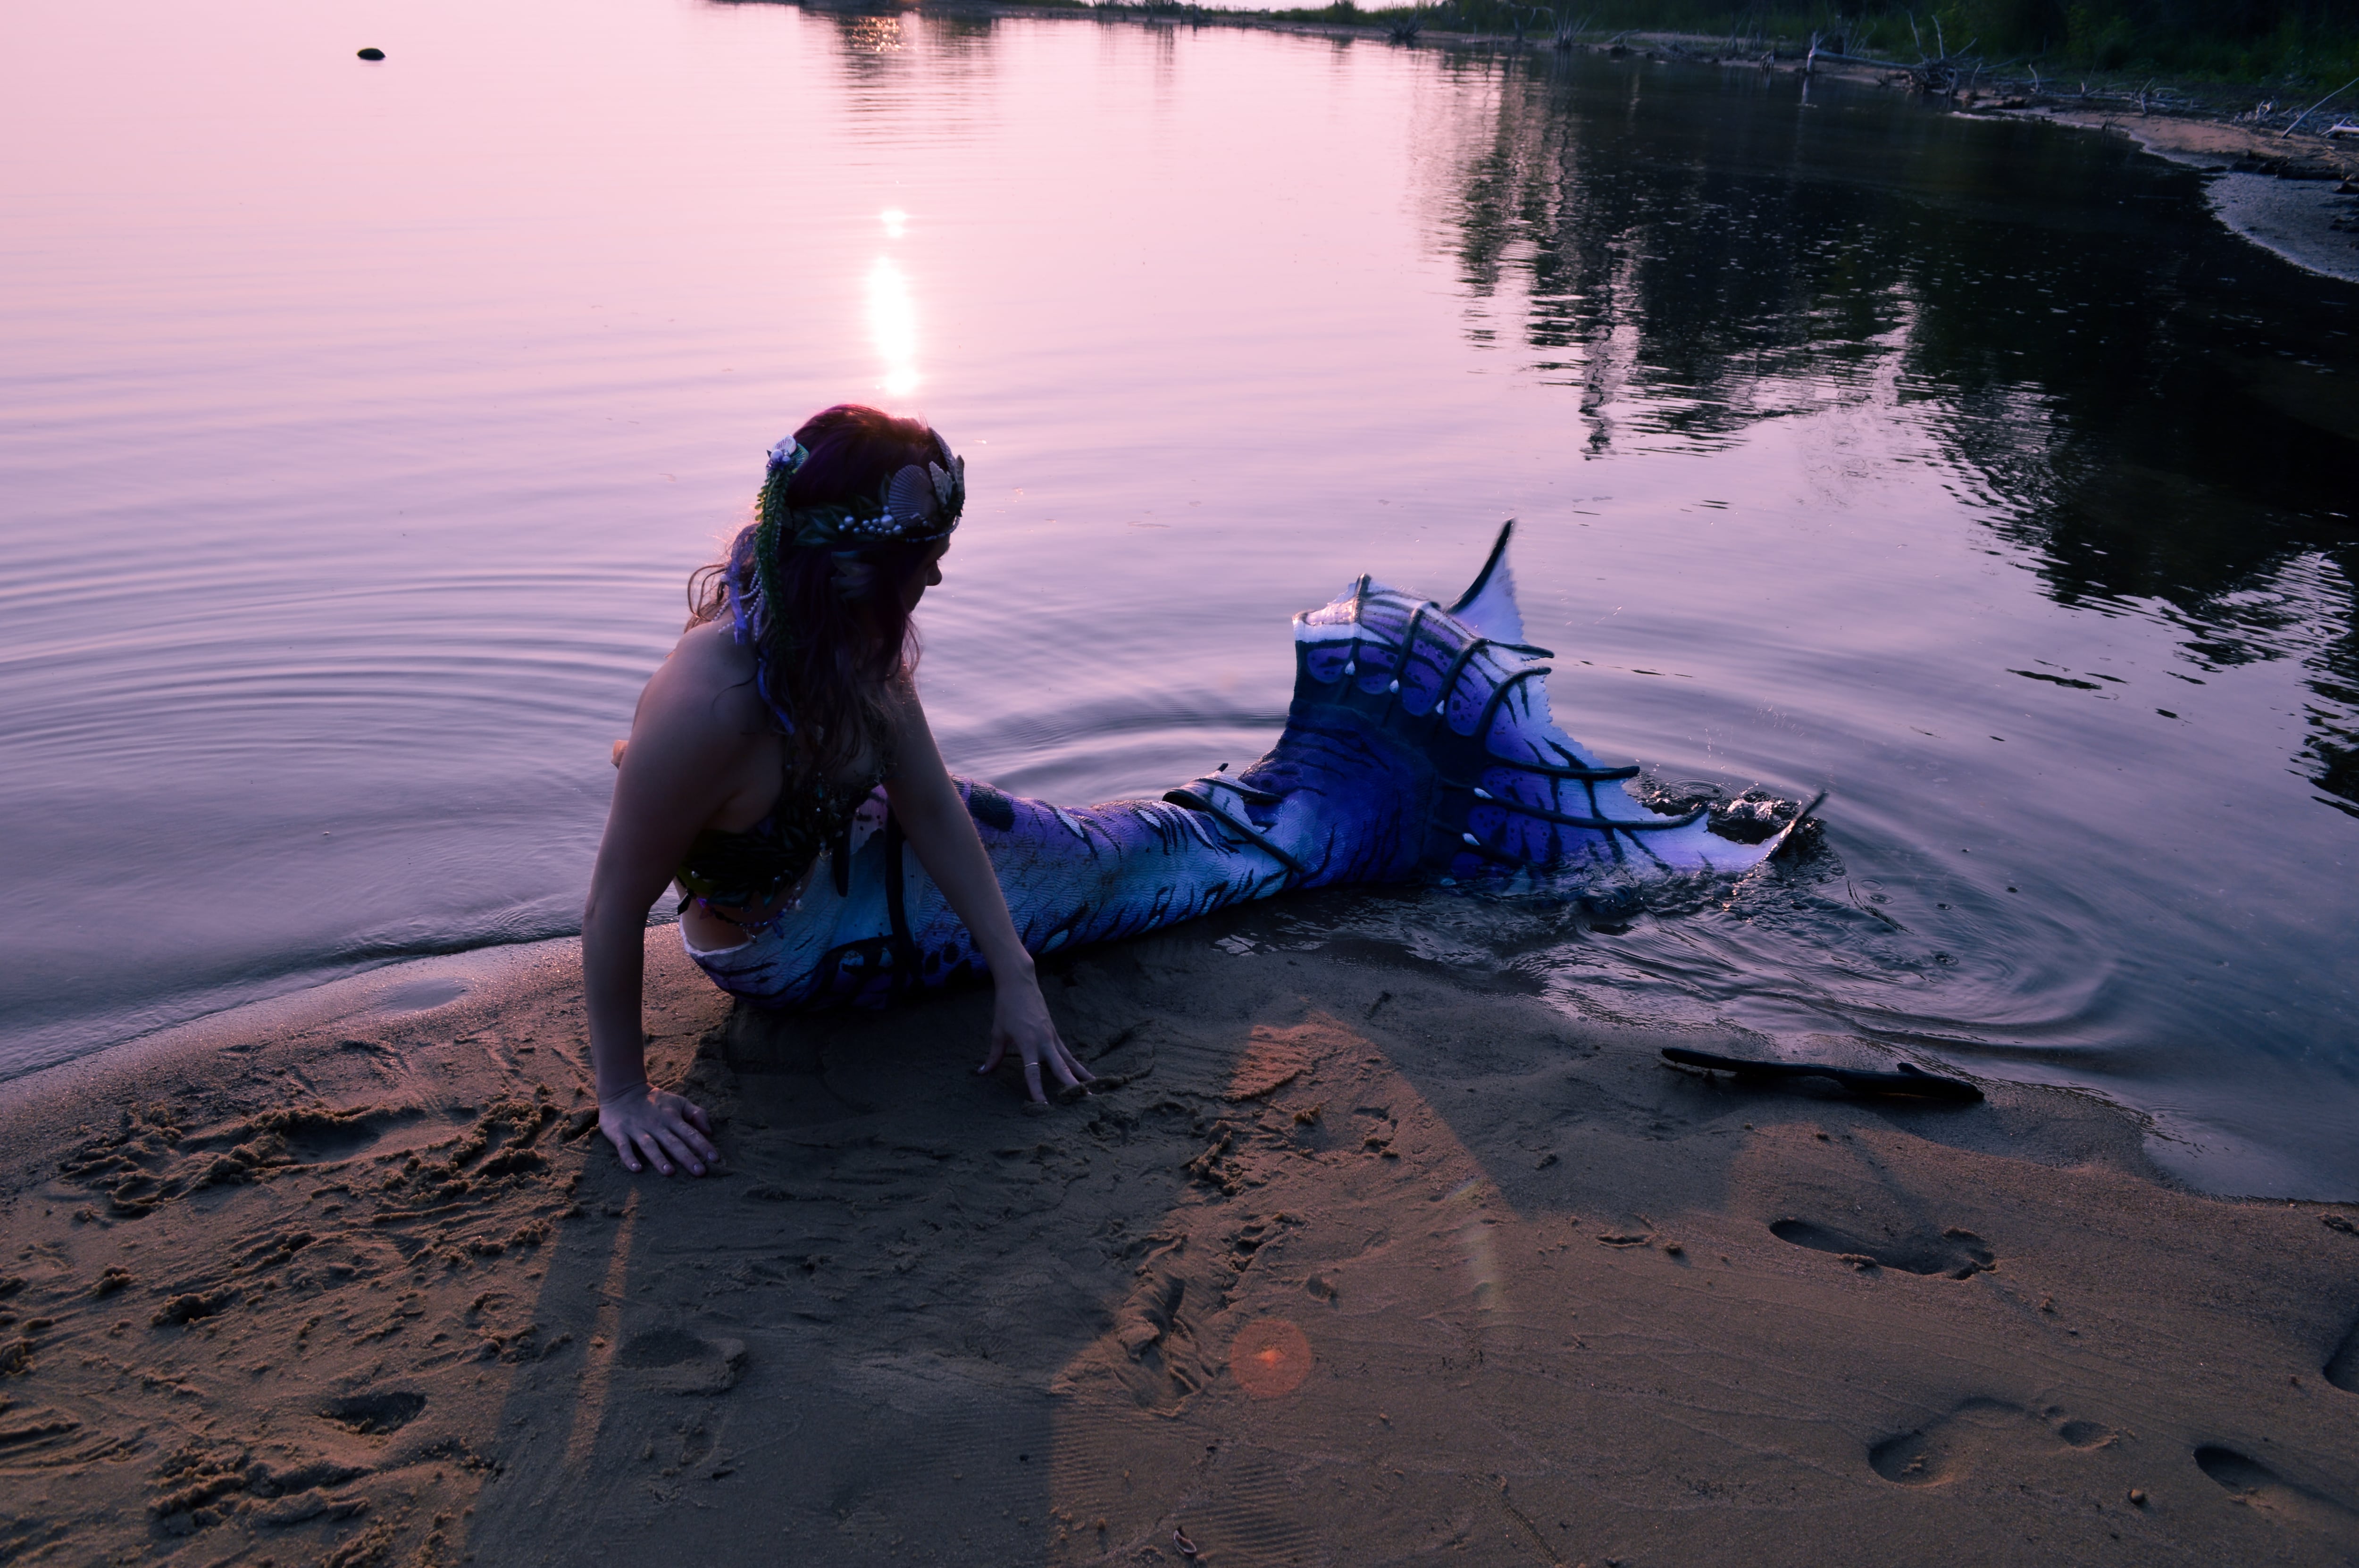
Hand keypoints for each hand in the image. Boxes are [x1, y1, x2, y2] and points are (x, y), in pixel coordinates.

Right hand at [597, 1083, 719, 1175]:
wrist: (622, 1090)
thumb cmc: (655, 1102)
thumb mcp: (678, 1102)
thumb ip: (696, 1114)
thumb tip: (709, 1132)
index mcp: (671, 1118)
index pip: (690, 1133)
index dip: (703, 1145)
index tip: (715, 1159)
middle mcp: (656, 1125)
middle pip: (673, 1143)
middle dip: (687, 1157)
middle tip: (700, 1172)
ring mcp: (637, 1129)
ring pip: (650, 1146)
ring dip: (659, 1159)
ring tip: (669, 1172)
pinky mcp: (619, 1133)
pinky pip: (624, 1147)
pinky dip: (629, 1158)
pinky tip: (637, 1169)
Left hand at [977, 969, 1095, 1103]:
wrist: (1020, 983)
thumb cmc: (1006, 1007)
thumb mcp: (998, 1032)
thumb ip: (993, 1055)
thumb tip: (982, 1072)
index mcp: (1028, 1042)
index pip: (1033, 1072)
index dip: (1037, 1090)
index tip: (1043, 1106)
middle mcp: (1044, 1041)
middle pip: (1060, 1067)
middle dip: (1071, 1085)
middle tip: (1084, 1100)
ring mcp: (1052, 1037)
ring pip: (1069, 1060)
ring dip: (1080, 1075)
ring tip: (1092, 1089)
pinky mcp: (1055, 1033)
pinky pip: (1067, 1053)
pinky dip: (1076, 1065)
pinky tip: (1084, 1074)